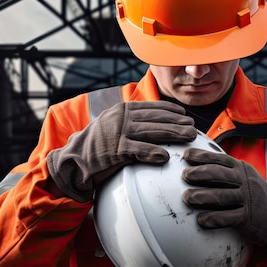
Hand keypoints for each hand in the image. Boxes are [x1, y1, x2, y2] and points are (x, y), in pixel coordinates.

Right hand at [47, 101, 196, 201]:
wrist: (74, 159)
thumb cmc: (97, 145)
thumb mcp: (113, 126)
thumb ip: (131, 122)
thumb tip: (155, 124)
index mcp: (123, 109)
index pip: (152, 106)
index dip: (171, 110)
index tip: (184, 114)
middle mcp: (121, 118)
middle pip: (156, 118)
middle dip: (177, 121)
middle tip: (193, 127)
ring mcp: (118, 133)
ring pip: (152, 131)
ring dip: (173, 134)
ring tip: (188, 137)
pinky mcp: (114, 150)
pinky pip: (138, 150)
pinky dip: (153, 152)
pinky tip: (166, 156)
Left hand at [181, 148, 266, 252]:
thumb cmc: (251, 195)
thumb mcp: (242, 177)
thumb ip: (224, 170)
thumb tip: (195, 163)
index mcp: (241, 168)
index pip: (220, 159)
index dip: (202, 156)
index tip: (186, 155)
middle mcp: (245, 181)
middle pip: (219, 174)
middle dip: (200, 173)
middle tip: (185, 175)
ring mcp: (248, 199)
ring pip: (222, 196)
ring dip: (202, 196)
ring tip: (187, 197)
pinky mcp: (248, 218)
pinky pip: (228, 218)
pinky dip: (213, 218)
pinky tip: (201, 220)